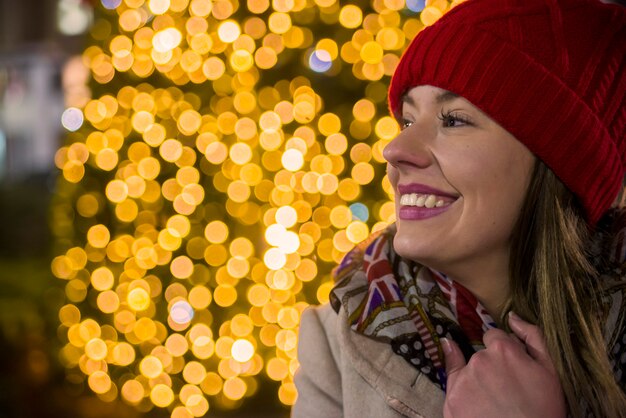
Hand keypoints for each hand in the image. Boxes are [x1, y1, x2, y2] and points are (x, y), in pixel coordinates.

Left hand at [442, 312, 566, 417]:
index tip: (511, 369)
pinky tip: (476, 403)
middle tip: (506, 390)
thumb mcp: (551, 371)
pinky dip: (463, 393)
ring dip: (477, 381)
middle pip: (480, 355)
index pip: (494, 337)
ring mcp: (463, 380)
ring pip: (467, 371)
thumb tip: (512, 316)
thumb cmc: (544, 410)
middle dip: (491, 367)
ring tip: (495, 402)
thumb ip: (533, 336)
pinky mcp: (451, 399)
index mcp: (503, 350)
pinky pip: (454, 386)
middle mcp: (479, 360)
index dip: (504, 353)